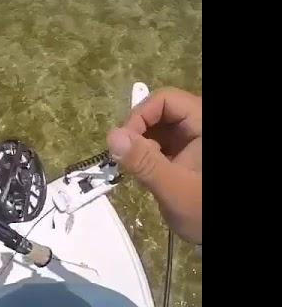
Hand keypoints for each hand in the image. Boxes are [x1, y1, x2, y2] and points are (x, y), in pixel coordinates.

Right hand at [107, 87, 201, 243]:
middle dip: (139, 132)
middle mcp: (199, 125)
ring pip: (158, 126)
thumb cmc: (205, 213)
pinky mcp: (188, 152)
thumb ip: (144, 162)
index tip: (124, 143)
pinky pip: (162, 141)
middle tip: (128, 159)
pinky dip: (149, 154)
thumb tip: (111, 136)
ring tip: (140, 170)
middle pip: (160, 110)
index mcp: (204, 124)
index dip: (141, 115)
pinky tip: (149, 175)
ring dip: (141, 144)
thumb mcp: (174, 189)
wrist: (223, 235)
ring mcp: (194, 138)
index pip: (165, 100)